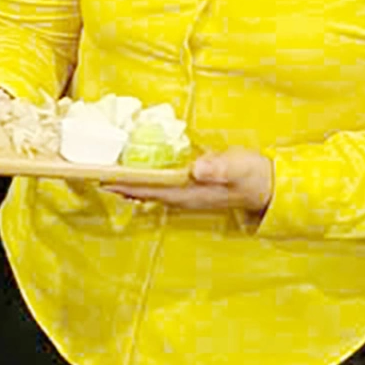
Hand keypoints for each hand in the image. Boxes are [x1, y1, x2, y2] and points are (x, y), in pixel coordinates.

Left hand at [108, 147, 274, 214]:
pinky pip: (162, 185)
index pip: (150, 189)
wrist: (270, 187)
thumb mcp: (239, 168)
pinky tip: (139, 172)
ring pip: (152, 190)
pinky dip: (146, 179)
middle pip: (144, 192)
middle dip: (121, 185)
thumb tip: (197, 168)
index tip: (101, 179)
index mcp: (190, 192)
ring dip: (130, 184)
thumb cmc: (254, 176)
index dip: (125, 185)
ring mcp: (188, 194)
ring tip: (108, 175)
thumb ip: (219, 167)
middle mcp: (184, 197)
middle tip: (94, 175)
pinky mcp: (193, 187)